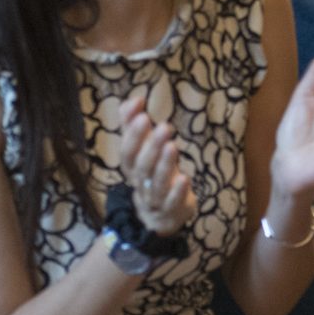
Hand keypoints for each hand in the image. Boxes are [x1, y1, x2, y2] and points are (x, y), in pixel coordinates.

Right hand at [116, 90, 197, 236]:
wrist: (158, 215)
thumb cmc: (150, 173)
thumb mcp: (142, 150)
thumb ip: (134, 126)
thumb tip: (133, 99)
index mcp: (132, 167)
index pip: (128, 151)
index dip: (132, 134)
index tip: (141, 112)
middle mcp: (141, 182)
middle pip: (142, 166)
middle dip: (151, 146)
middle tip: (164, 126)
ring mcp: (155, 198)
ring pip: (157, 182)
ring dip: (164, 164)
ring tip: (173, 145)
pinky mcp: (171, 208)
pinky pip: (172, 201)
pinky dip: (177, 191)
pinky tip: (185, 178)